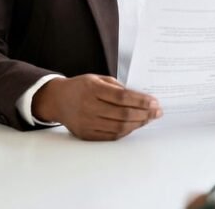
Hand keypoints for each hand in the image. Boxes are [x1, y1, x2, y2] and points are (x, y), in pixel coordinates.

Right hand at [32, 74, 160, 140]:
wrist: (57, 100)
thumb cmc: (80, 87)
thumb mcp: (97, 78)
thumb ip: (117, 87)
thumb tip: (140, 98)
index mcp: (93, 89)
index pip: (123, 97)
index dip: (141, 101)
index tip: (155, 102)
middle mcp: (89, 106)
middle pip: (123, 114)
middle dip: (144, 114)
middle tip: (157, 112)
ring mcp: (87, 122)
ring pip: (119, 127)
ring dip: (138, 124)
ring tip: (149, 119)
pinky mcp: (86, 134)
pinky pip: (110, 136)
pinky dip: (126, 131)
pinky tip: (135, 125)